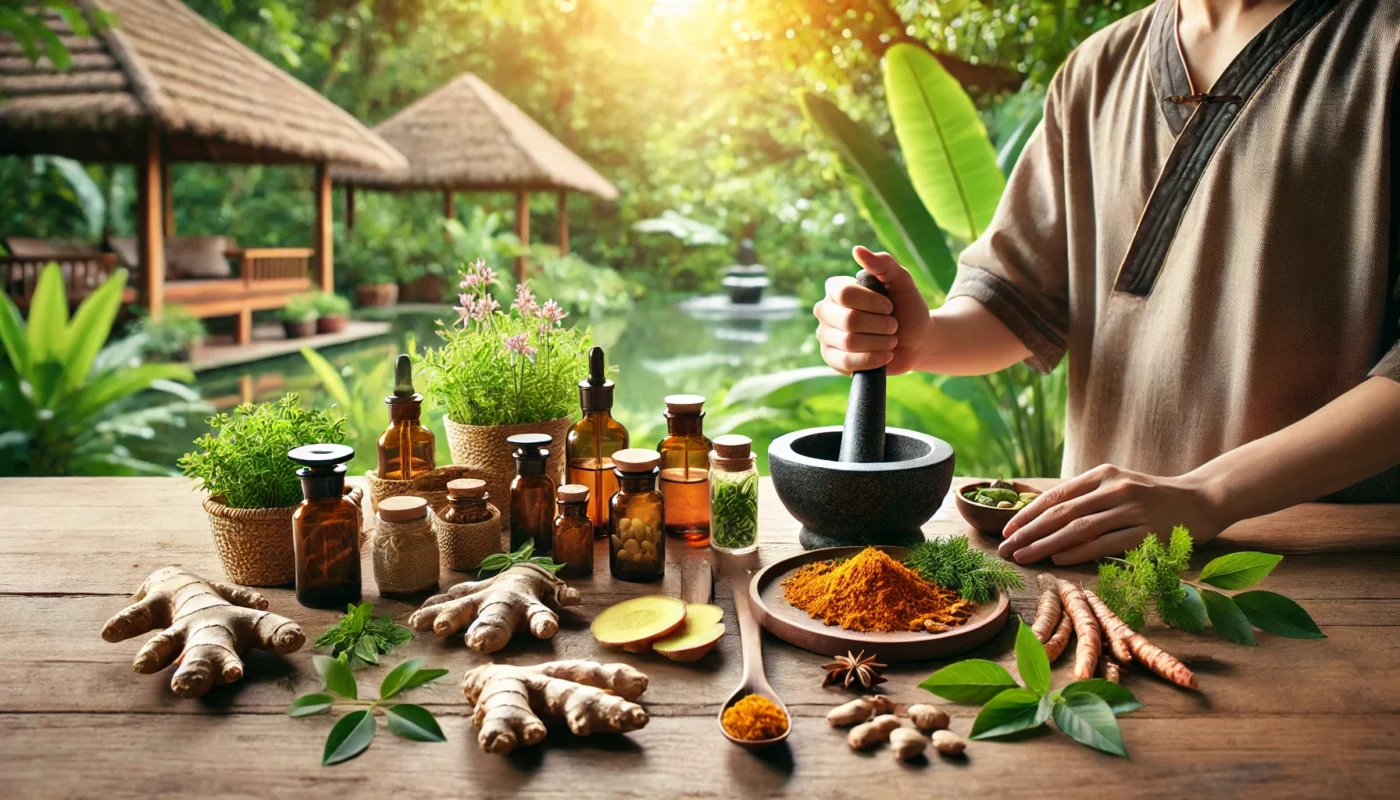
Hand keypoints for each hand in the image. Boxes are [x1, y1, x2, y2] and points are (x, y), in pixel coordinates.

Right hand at [814, 247, 931, 374]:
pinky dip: (872, 359)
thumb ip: (884, 264)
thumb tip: (858, 250)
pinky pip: (846, 362)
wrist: (916, 341)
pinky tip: (885, 355)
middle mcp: (826, 310)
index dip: (872, 302)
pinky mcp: (831, 359)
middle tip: (893, 325)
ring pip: (849, 342)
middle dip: (880, 325)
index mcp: (837, 288)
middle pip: (848, 320)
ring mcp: (826, 335)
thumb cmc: (907, 309)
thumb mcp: (903, 282)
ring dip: (880, 342)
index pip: (844, 293)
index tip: (889, 306)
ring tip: (890, 340)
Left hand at [997, 465, 1227, 564]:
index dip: (1029, 513)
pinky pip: (1105, 544)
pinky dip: (1079, 552)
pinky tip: (1058, 560)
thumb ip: (1087, 499)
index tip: (1007, 530)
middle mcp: (1115, 488)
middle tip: (1006, 549)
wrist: (1201, 500)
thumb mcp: (1118, 487)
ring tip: (1024, 557)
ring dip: (1047, 545)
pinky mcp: (1147, 531)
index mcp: (1103, 474)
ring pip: (1079, 529)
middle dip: (1029, 532)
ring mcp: (1132, 509)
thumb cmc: (1152, 498)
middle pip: (1062, 513)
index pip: (1057, 495)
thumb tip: (1043, 520)